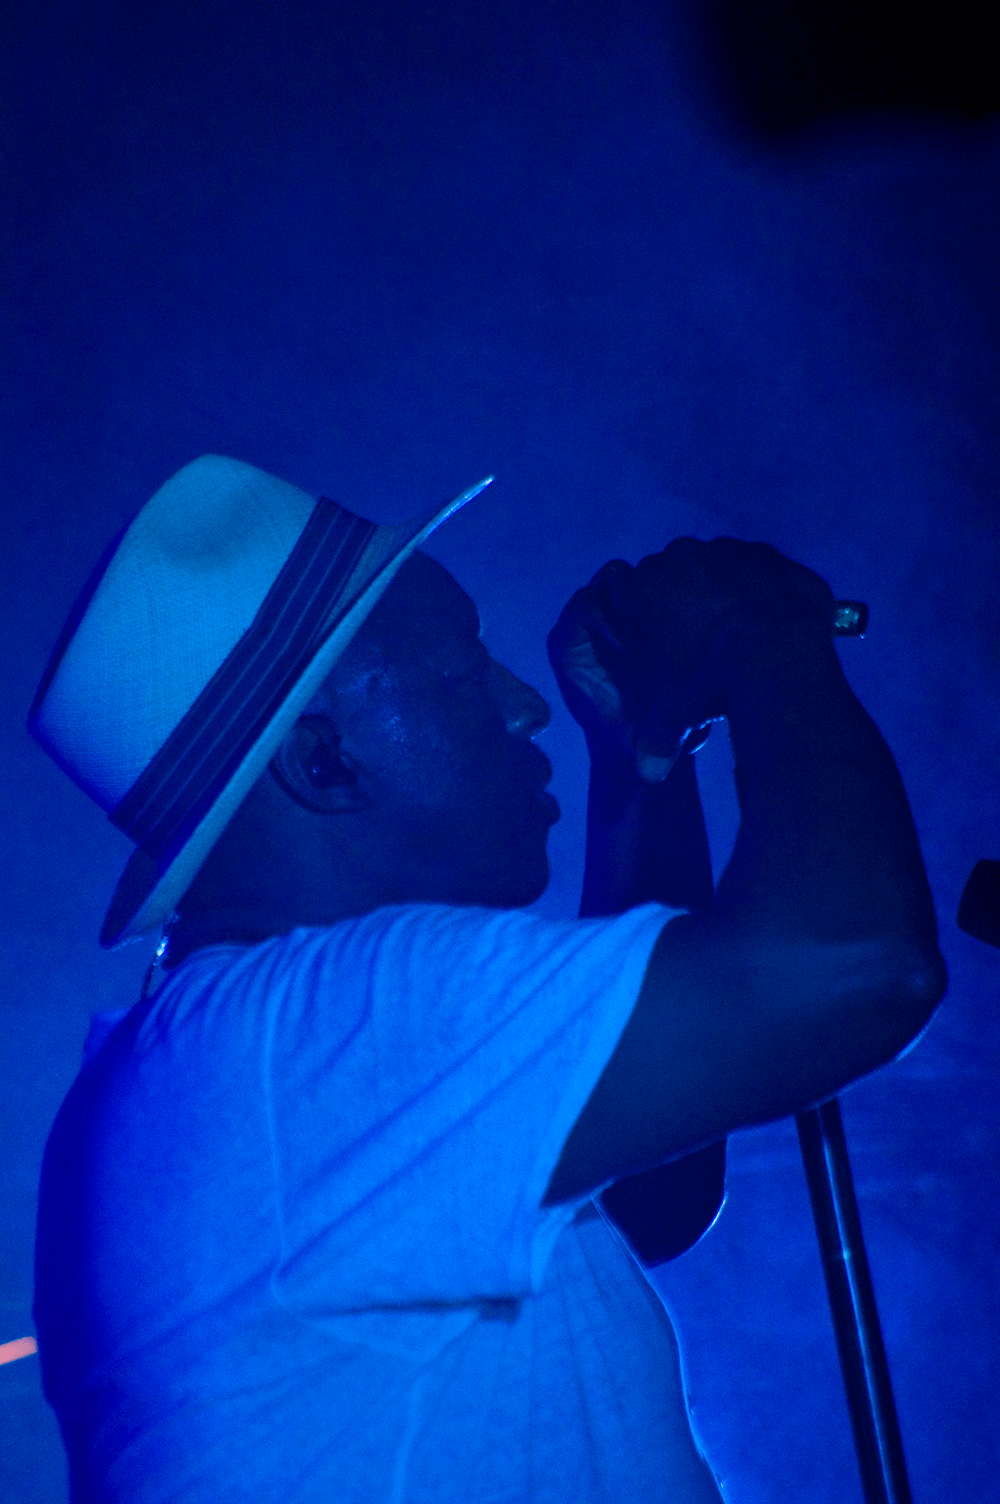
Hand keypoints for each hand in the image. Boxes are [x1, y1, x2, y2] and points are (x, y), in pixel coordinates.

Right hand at [548, 539, 834, 780]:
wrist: (777, 650)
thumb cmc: (711, 674)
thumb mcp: (679, 711)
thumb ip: (659, 737)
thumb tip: (649, 775)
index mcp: (646, 587)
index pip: (627, 590)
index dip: (641, 615)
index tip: (659, 640)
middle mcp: (682, 557)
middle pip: (672, 574)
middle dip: (682, 600)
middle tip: (700, 639)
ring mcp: (728, 550)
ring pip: (716, 565)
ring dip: (723, 589)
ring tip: (740, 630)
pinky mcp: (770, 553)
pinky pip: (760, 567)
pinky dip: (763, 587)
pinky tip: (771, 619)